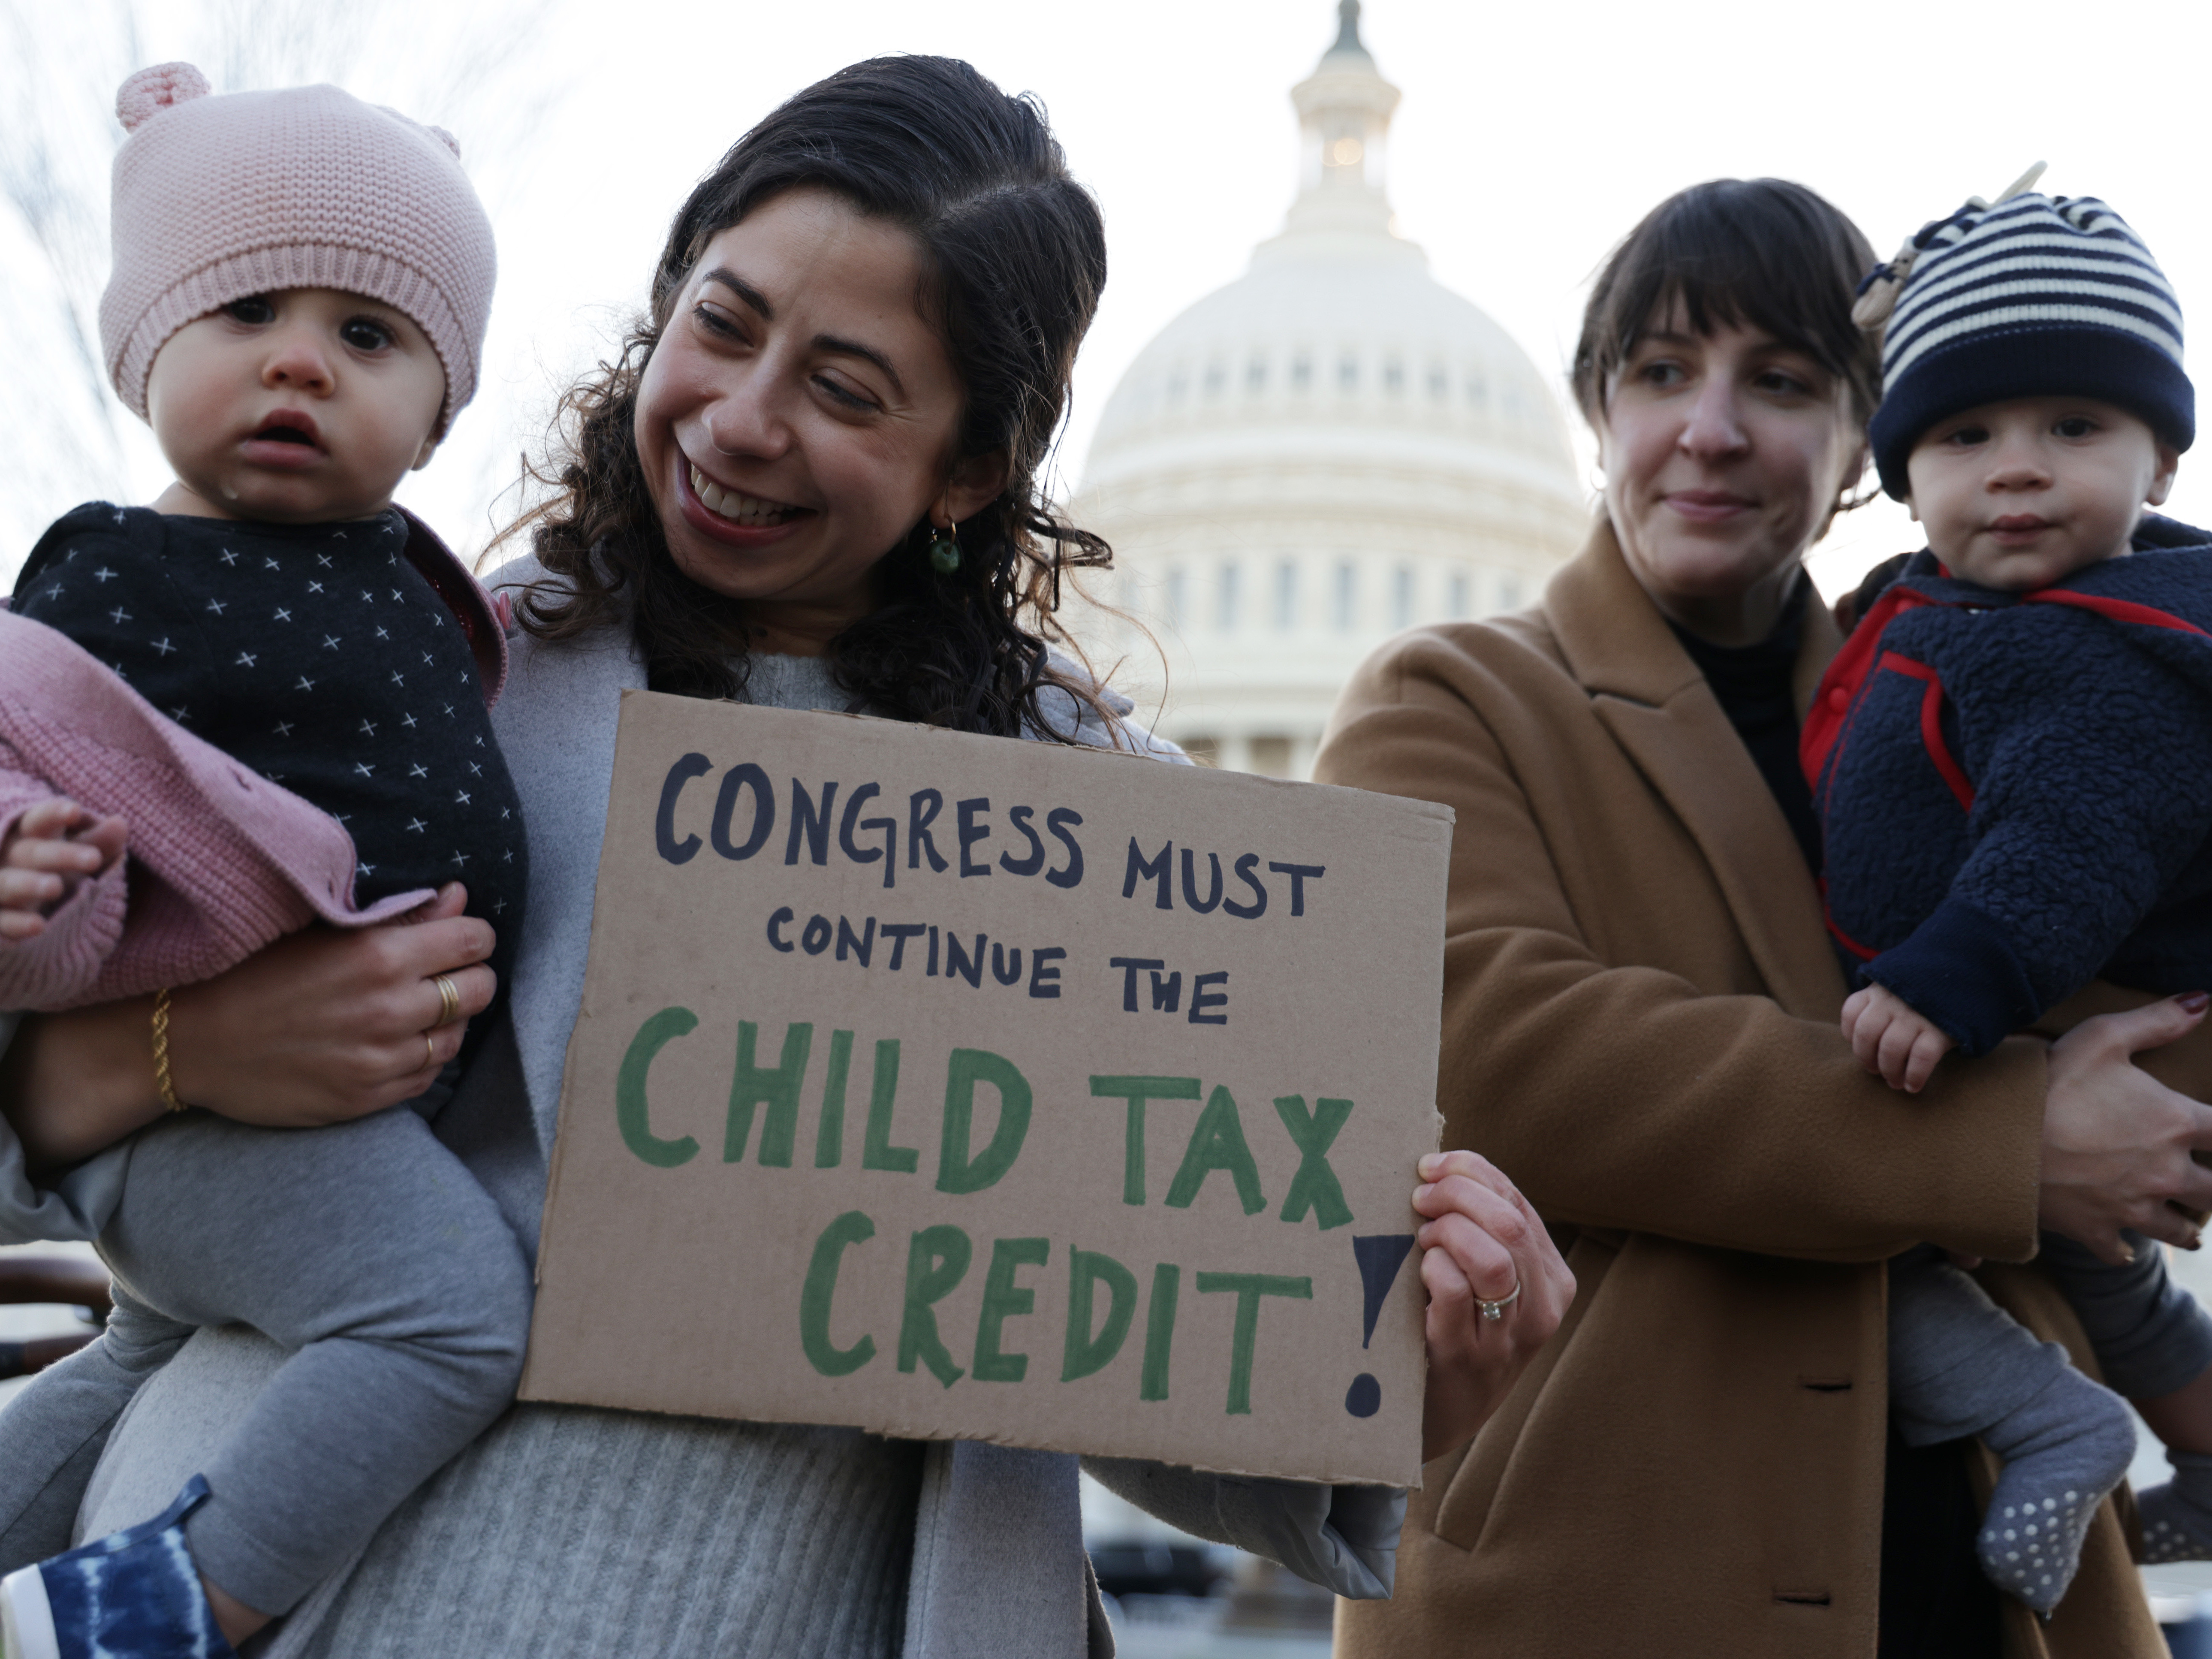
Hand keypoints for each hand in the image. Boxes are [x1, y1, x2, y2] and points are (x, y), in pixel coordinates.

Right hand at [0, 799, 126, 938]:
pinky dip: (17, 923)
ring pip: (7, 883)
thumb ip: (98, 841)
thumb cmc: (53, 868)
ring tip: (55, 887)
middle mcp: (8, 859)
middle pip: (31, 853)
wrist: (18, 903)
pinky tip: (38, 926)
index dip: (54, 814)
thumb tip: (120, 823)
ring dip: (28, 885)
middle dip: (60, 855)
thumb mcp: (76, 854)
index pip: (39, 820)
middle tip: (93, 859)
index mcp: (28, 836)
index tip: (75, 811)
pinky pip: (1, 921)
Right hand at [2, 885, 496, 1168]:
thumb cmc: (254, 972)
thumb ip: (401, 917)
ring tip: (415, 1009)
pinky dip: (422, 1057)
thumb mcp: (323, 930)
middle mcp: (389, 1008)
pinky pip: (426, 1076)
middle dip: (469, 977)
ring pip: (456, 1037)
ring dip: (446, 1021)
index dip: (471, 936)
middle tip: (442, 975)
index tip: (456, 938)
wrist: (191, 1041)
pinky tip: (395, 1043)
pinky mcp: (367, 1098)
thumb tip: (458, 895)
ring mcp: (380, 1059)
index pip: (474, 940)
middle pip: (479, 989)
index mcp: (379, 955)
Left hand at [1412, 1149, 1575, 1462]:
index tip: (1430, 1166)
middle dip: (1457, 1194)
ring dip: (1447, 1231)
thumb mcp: (1486, 1281)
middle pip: (1508, 1225)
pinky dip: (1433, 1268)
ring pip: (1492, 1259)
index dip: (1471, 1171)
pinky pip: (1455, 1294)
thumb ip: (1480, 1230)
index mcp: (1552, 1280)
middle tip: (1419, 1198)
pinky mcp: (1466, 1361)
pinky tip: (1420, 1270)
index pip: (1517, 1203)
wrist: (1440, 1414)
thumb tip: (1438, 1167)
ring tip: (1421, 1238)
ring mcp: (1506, 1340)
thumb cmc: (1454, 1328)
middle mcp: (1541, 1309)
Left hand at [1841, 982, 1955, 1092]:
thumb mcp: (1896, 992)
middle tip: (1876, 1072)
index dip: (1850, 1037)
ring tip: (1895, 1082)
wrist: (1968, 985)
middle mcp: (1893, 1000)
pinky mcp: (1939, 1029)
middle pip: (1866, 1034)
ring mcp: (1916, 1014)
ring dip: (1890, 1072)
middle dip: (1867, 1059)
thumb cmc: (1922, 1000)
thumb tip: (1865, 1050)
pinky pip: (1921, 1057)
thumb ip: (1877, 1010)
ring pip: (1891, 1049)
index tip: (1863, 1050)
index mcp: (1878, 990)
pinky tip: (1913, 1086)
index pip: (1851, 1013)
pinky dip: (1914, 1076)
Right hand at [2040, 992, 2211, 1264]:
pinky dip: (2124, 1251)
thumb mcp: (2102, 1037)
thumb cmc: (2050, 1084)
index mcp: (2176, 1124)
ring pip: (2180, 1230)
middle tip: (2208, 1183)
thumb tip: (2204, 1001)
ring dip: (2186, 1227)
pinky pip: (2121, 1253)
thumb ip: (2158, 1020)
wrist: (1996, 1141)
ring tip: (2188, 1227)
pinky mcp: (2097, 1230)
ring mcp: (2132, 1208)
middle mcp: (2166, 1172)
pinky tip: (2123, 1247)